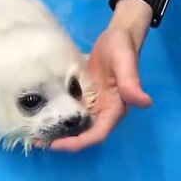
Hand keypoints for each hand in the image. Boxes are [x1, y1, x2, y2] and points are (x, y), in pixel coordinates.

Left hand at [50, 0, 153, 150]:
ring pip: (75, 126)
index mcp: (115, 109)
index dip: (78, 143)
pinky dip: (57, 117)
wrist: (117, 35)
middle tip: (38, 141)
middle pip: (84, 135)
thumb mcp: (125, 62)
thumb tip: (144, 102)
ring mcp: (93, 105)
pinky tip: (41, 117)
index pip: (97, 134)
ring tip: (35, 135)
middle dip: (63, 142)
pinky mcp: (84, 97)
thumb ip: (131, 83)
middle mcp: (104, 111)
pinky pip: (70, 112)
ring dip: (58, 133)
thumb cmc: (122, 47)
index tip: (57, 145)